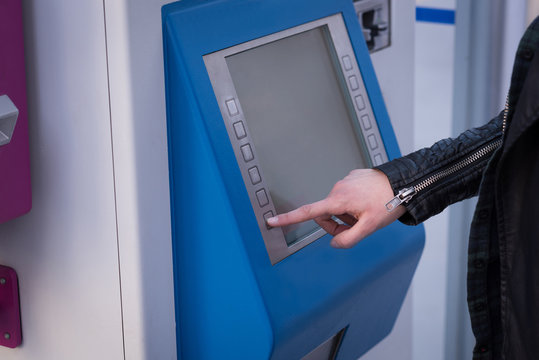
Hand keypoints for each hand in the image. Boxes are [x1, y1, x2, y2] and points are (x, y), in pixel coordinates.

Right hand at [266, 169, 405, 247]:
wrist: (405, 181)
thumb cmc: (388, 202)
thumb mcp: (370, 227)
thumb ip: (349, 239)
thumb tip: (334, 242)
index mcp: (339, 200)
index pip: (308, 212)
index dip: (288, 218)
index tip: (271, 220)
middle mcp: (338, 188)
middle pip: (326, 214)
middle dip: (337, 224)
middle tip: (357, 226)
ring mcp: (345, 182)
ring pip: (337, 206)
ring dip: (347, 214)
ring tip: (366, 212)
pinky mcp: (352, 178)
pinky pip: (346, 196)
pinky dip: (353, 204)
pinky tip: (368, 202)